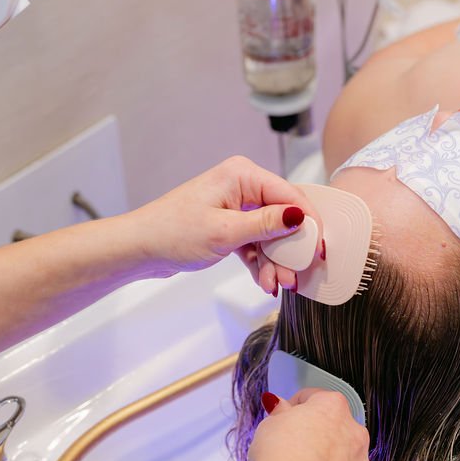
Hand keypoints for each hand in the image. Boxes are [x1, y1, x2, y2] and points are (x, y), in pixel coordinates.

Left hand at [130, 156, 323, 291]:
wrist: (140, 249)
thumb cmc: (173, 233)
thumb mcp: (226, 231)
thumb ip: (266, 225)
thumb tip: (299, 216)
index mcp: (242, 175)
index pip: (289, 194)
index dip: (308, 222)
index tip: (319, 249)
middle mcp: (241, 186)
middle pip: (282, 217)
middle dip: (289, 250)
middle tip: (296, 276)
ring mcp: (235, 206)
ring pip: (270, 235)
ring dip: (275, 261)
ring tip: (277, 285)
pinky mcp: (229, 225)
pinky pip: (255, 243)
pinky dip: (260, 262)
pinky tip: (265, 282)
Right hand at [249, 388, 369, 460]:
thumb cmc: (280, 456)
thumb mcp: (269, 425)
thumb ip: (279, 413)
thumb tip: (279, 405)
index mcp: (332, 406)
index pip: (314, 397)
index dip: (294, 408)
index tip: (282, 419)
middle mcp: (353, 431)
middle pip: (334, 427)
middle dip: (315, 434)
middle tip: (290, 447)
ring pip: (343, 457)